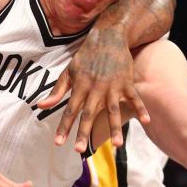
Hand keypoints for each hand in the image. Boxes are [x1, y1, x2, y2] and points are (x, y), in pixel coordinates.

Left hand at [38, 28, 149, 152]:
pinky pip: (135, 98)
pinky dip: (141, 109)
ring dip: (116, 128)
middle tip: (79, 150)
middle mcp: (95, 88)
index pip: (69, 110)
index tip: (58, 143)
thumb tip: (40, 106)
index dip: (64, 127)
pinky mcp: (127, 82)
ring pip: (113, 111)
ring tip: (118, 145)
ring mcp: (113, 86)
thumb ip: (57, 91)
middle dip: (84, 132)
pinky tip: (146, 121)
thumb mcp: (69, 71)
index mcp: (80, 86)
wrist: (108, 36)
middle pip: (89, 114)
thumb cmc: (86, 56)